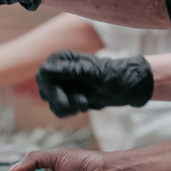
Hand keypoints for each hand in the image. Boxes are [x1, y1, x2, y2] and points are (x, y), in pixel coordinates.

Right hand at [36, 51, 153, 117]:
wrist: (126, 88)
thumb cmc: (113, 75)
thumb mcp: (93, 73)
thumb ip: (70, 71)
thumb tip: (46, 70)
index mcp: (62, 59)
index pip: (43, 75)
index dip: (50, 90)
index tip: (63, 102)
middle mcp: (59, 71)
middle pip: (45, 91)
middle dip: (61, 101)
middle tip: (82, 102)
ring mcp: (62, 85)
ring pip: (52, 103)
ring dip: (69, 107)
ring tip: (86, 103)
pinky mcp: (68, 97)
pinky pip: (60, 110)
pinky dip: (70, 111)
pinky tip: (84, 106)